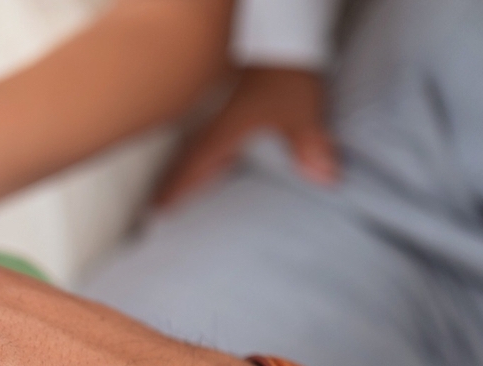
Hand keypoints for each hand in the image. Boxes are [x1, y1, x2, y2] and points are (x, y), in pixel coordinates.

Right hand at [155, 66, 337, 207]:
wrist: (285, 41)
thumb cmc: (285, 74)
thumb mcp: (300, 111)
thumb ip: (310, 145)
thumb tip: (325, 177)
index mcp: (227, 132)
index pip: (195, 165)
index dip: (176, 187)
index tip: (157, 207)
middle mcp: (221, 126)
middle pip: (190, 160)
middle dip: (174, 182)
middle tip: (157, 204)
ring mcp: (227, 118)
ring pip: (199, 150)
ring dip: (186, 170)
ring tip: (174, 189)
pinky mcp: (239, 110)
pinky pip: (215, 141)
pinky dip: (206, 157)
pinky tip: (213, 165)